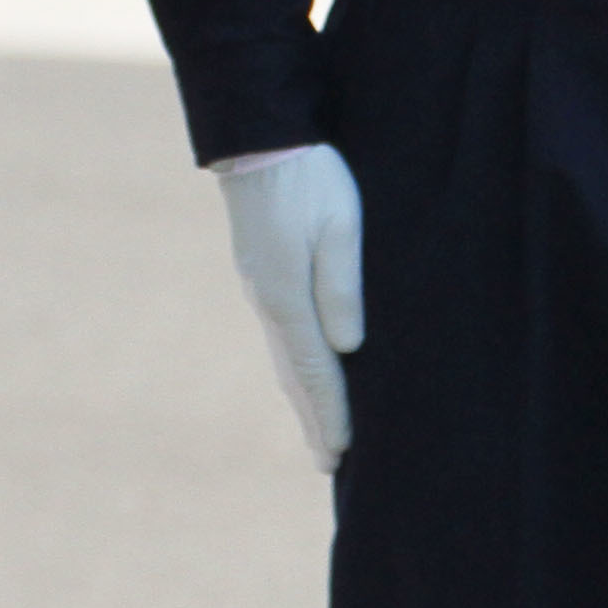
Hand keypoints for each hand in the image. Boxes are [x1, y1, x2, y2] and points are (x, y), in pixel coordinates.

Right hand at [214, 144, 365, 467]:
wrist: (260, 143)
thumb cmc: (310, 179)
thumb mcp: (340, 227)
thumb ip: (343, 287)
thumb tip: (347, 347)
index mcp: (287, 297)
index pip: (316, 371)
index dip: (332, 413)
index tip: (344, 451)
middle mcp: (268, 302)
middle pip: (295, 375)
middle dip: (314, 420)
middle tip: (329, 464)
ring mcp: (261, 290)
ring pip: (285, 358)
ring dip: (303, 398)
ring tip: (319, 433)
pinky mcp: (262, 276)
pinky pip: (281, 336)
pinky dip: (293, 367)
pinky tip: (302, 376)